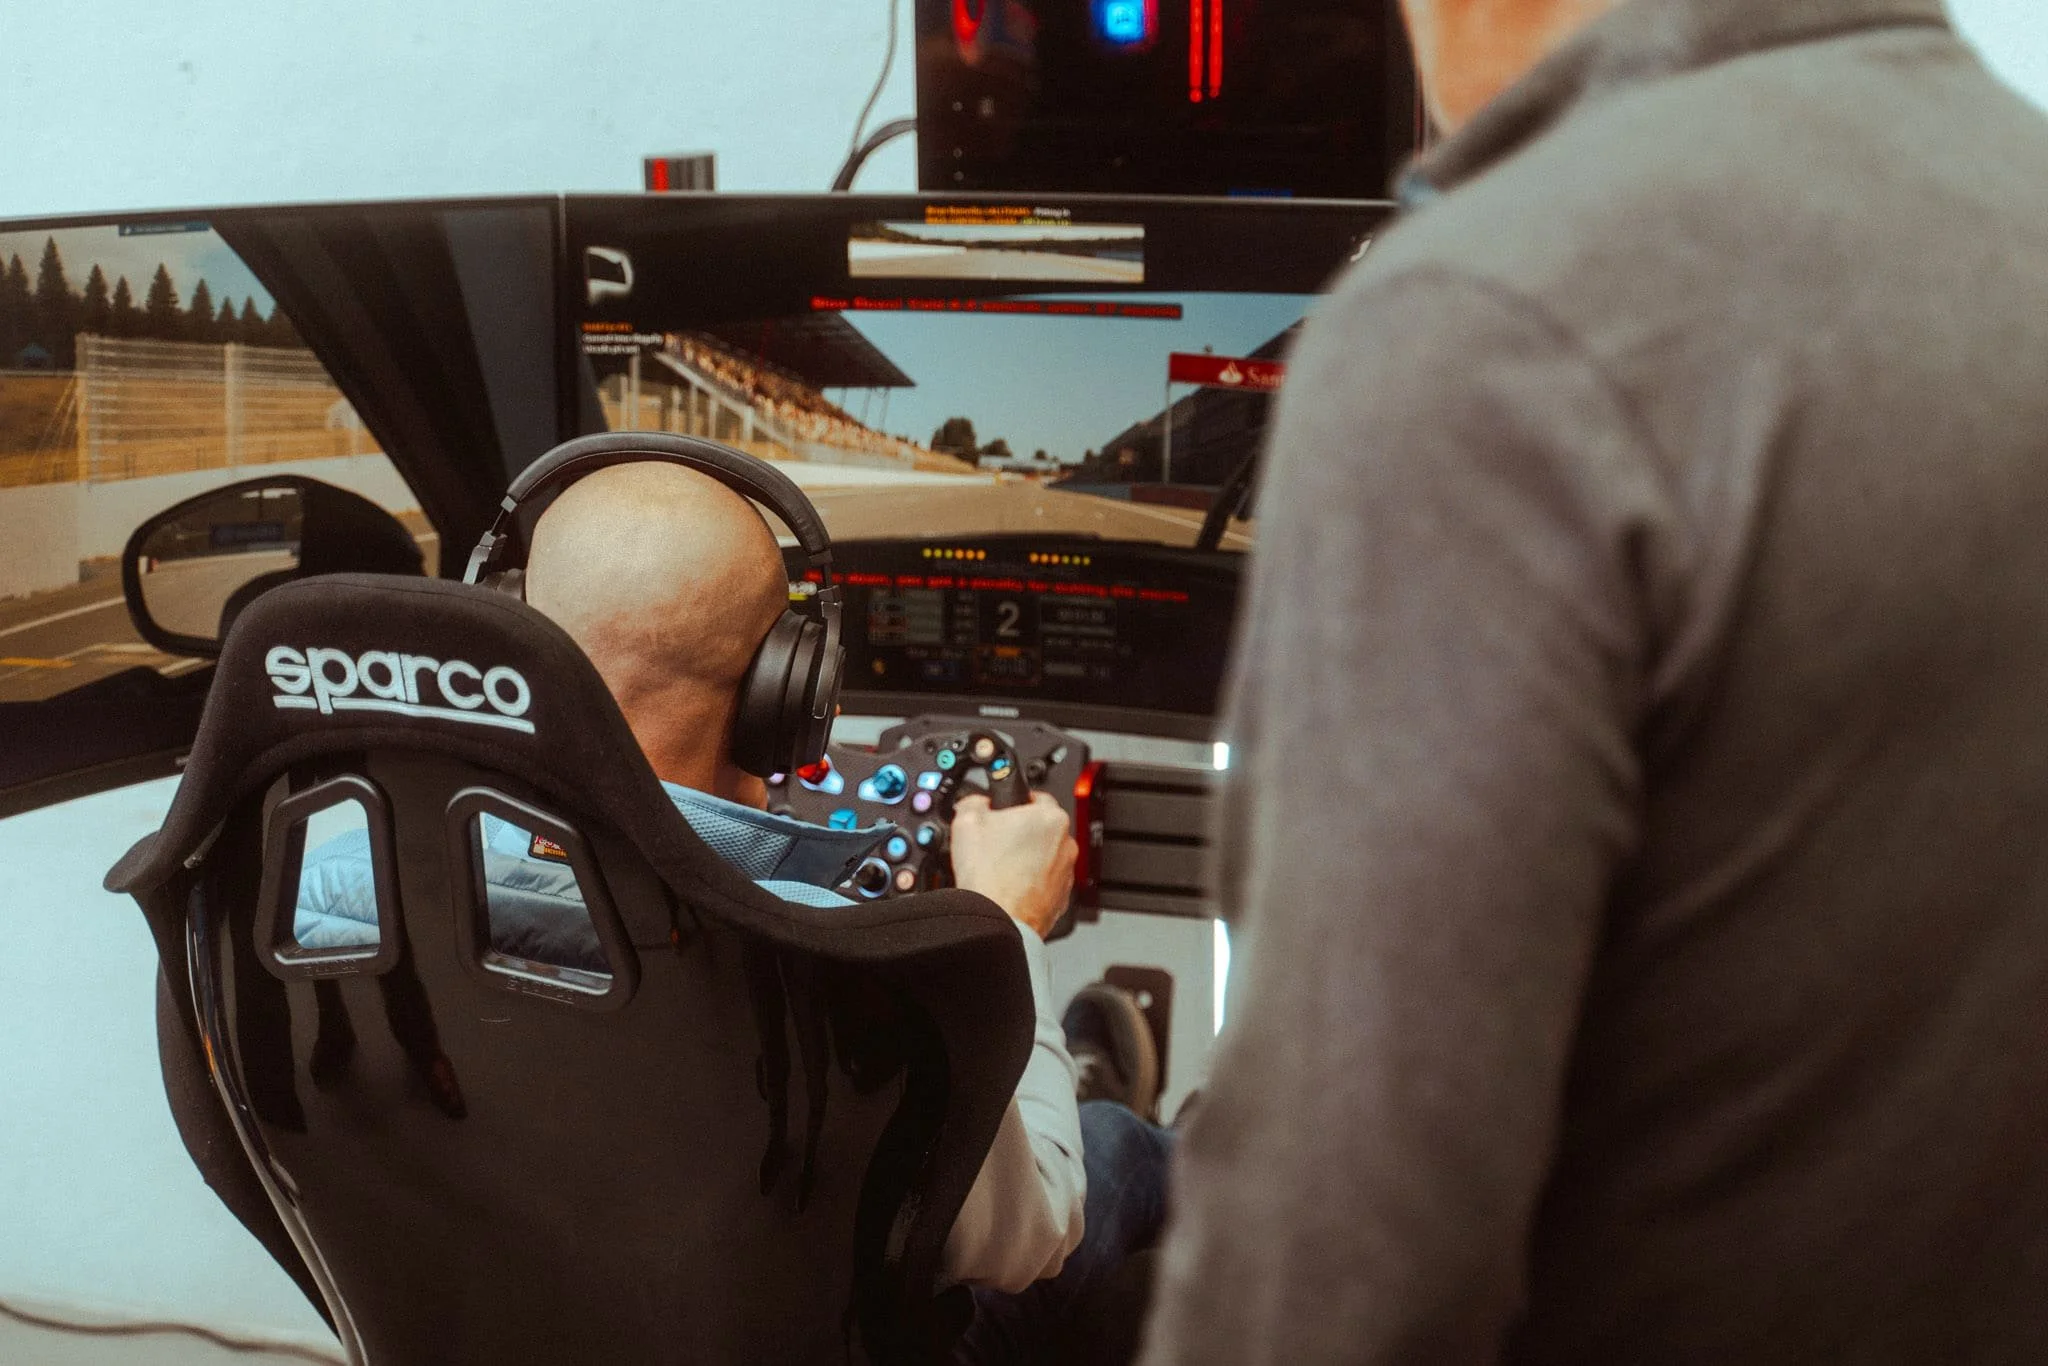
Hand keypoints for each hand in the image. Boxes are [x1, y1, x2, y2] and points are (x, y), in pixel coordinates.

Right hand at [949, 792, 1077, 939]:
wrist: (999, 920)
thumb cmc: (990, 877)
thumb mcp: (967, 821)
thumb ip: (975, 802)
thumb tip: (976, 802)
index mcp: (1050, 817)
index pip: (1034, 796)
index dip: (1011, 804)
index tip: (1000, 812)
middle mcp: (1066, 843)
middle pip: (1039, 828)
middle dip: (1018, 832)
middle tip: (994, 843)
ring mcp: (1066, 872)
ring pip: (1043, 855)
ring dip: (1025, 858)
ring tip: (999, 868)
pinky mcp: (1062, 897)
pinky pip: (1045, 881)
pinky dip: (1030, 882)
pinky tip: (1009, 886)